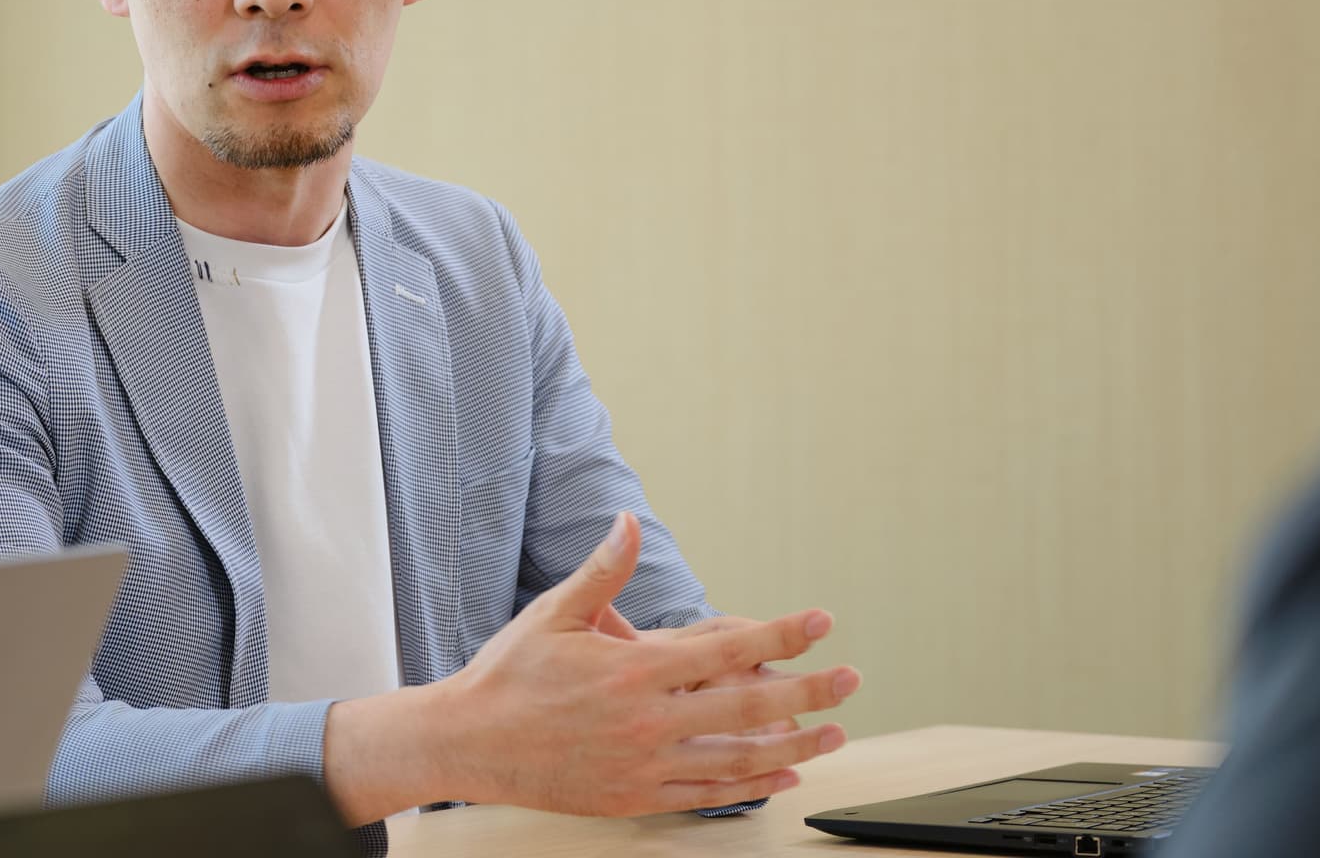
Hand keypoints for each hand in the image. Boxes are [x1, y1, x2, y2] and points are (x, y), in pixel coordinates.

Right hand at [428, 512, 859, 816]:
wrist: (469, 743)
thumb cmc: (508, 675)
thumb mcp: (553, 613)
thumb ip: (603, 571)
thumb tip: (629, 522)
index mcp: (632, 670)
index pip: (727, 649)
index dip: (780, 635)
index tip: (818, 622)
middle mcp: (647, 722)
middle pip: (749, 708)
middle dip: (809, 692)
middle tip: (850, 679)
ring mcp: (645, 766)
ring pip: (739, 760)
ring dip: (795, 746)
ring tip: (833, 733)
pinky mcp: (637, 797)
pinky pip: (709, 795)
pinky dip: (752, 786)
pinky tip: (781, 775)